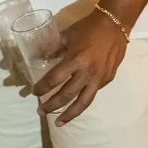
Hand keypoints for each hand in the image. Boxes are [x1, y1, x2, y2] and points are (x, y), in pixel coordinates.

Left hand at [33, 11, 127, 125]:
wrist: (114, 25)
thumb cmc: (88, 27)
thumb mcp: (67, 35)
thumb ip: (54, 49)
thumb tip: (41, 59)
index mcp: (75, 60)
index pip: (54, 79)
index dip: (42, 87)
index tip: (33, 91)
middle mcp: (87, 73)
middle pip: (66, 95)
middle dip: (52, 105)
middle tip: (40, 111)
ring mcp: (99, 78)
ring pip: (83, 103)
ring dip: (69, 114)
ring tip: (59, 123)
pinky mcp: (108, 79)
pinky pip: (93, 94)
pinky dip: (83, 101)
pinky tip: (76, 105)